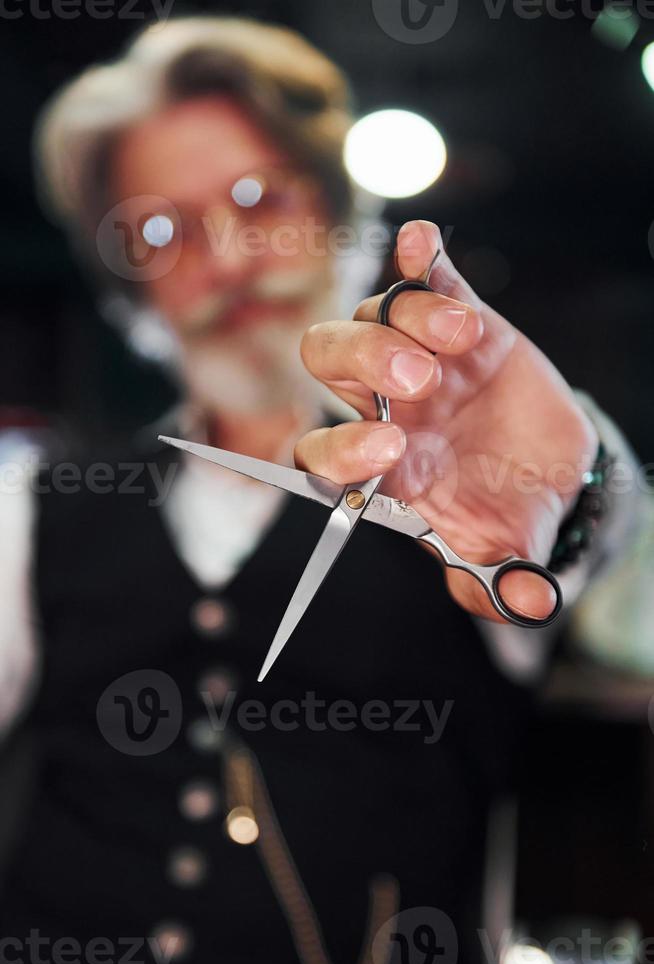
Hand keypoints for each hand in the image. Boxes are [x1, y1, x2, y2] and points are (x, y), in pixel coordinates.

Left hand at [294, 220, 597, 624]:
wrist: (549, 471)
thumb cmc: (507, 513)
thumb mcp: (504, 555)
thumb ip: (501, 584)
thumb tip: (530, 602)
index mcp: (381, 467)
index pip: (321, 454)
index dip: (337, 449)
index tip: (388, 451)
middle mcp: (386, 406)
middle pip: (330, 360)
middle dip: (364, 359)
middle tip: (418, 382)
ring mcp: (419, 357)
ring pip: (374, 313)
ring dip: (408, 317)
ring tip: (459, 338)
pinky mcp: (459, 319)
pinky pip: (424, 278)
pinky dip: (421, 261)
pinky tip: (421, 243)